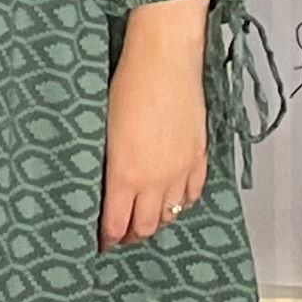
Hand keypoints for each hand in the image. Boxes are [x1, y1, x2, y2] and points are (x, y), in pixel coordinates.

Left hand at [102, 0, 211, 248]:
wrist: (165, 60)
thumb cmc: (129, 85)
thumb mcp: (105, 130)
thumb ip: (109, 167)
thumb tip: (106, 188)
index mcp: (125, 175)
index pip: (116, 225)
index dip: (108, 239)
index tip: (102, 241)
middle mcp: (155, 181)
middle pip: (146, 227)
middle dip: (132, 235)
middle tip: (122, 234)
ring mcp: (181, 171)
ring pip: (171, 215)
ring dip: (157, 220)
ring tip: (146, 218)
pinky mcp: (199, 157)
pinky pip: (193, 194)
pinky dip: (182, 202)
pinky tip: (173, 198)